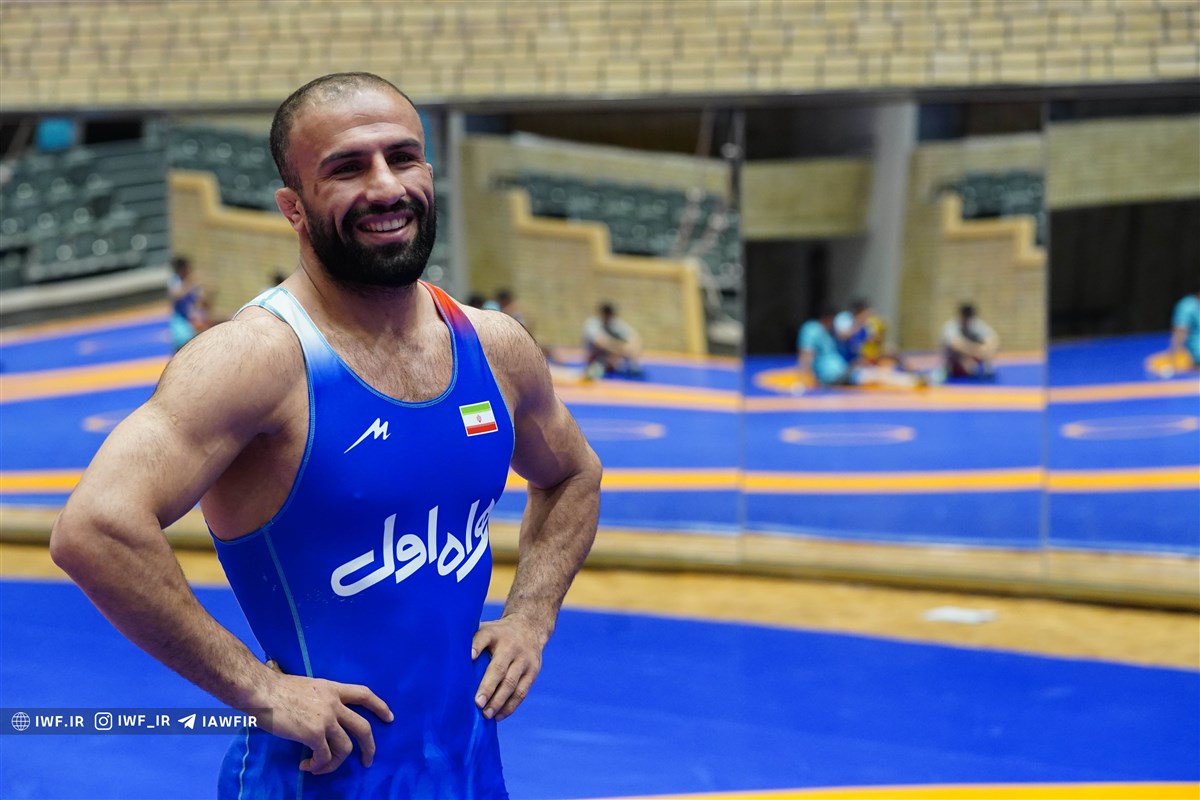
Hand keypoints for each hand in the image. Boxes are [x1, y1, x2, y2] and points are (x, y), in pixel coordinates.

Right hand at [261, 660, 392, 774]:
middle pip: (363, 727)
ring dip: (334, 764)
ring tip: (320, 768)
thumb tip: (316, 716)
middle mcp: (334, 704)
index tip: (389, 717)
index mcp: (332, 689)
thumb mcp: (307, 686)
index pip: (364, 694)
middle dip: (370, 747)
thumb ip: (318, 699)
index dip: (379, 706)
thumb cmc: (276, 688)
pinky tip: (307, 766)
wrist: (261, 691)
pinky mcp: (314, 734)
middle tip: (368, 760)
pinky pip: (324, 757)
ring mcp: (326, 719)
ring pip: (345, 748)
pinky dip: (318, 765)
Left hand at [471, 615, 543, 721]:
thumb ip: (470, 641)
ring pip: (512, 683)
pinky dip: (510, 705)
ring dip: (499, 701)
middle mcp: (510, 646)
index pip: (484, 637)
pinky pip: (522, 691)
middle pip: (499, 667)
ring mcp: (524, 659)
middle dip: (488, 687)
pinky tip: (499, 715)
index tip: (469, 657)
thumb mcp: (485, 630)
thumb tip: (443, 659)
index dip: (476, 646)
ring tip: (486, 715)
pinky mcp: (533, 671)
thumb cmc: (498, 634)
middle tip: (477, 703)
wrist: (529, 628)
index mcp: (495, 633)